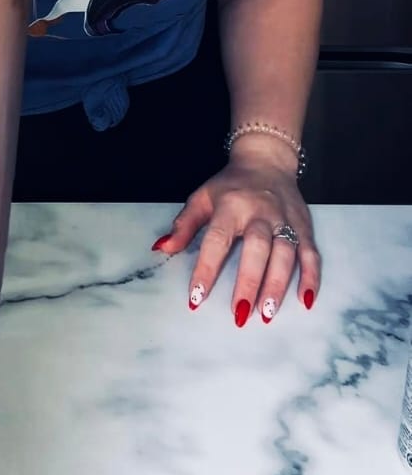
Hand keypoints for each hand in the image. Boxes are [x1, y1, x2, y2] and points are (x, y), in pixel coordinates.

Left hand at [152, 144, 319, 324]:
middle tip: (240, 314)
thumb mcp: (202, 198)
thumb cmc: (230, 186)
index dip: (206, 269)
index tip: (196, 298)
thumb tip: (162, 248)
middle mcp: (260, 213)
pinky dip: (311, 277)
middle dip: (249, 282)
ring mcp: (285, 220)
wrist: (266, 160)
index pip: (217, 239)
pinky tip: (305, 301)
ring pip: (286, 254)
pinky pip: (311, 253)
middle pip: (257, 248)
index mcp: (231, 206)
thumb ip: (184, 225)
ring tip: (267, 313)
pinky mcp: (304, 227)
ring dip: (278, 285)